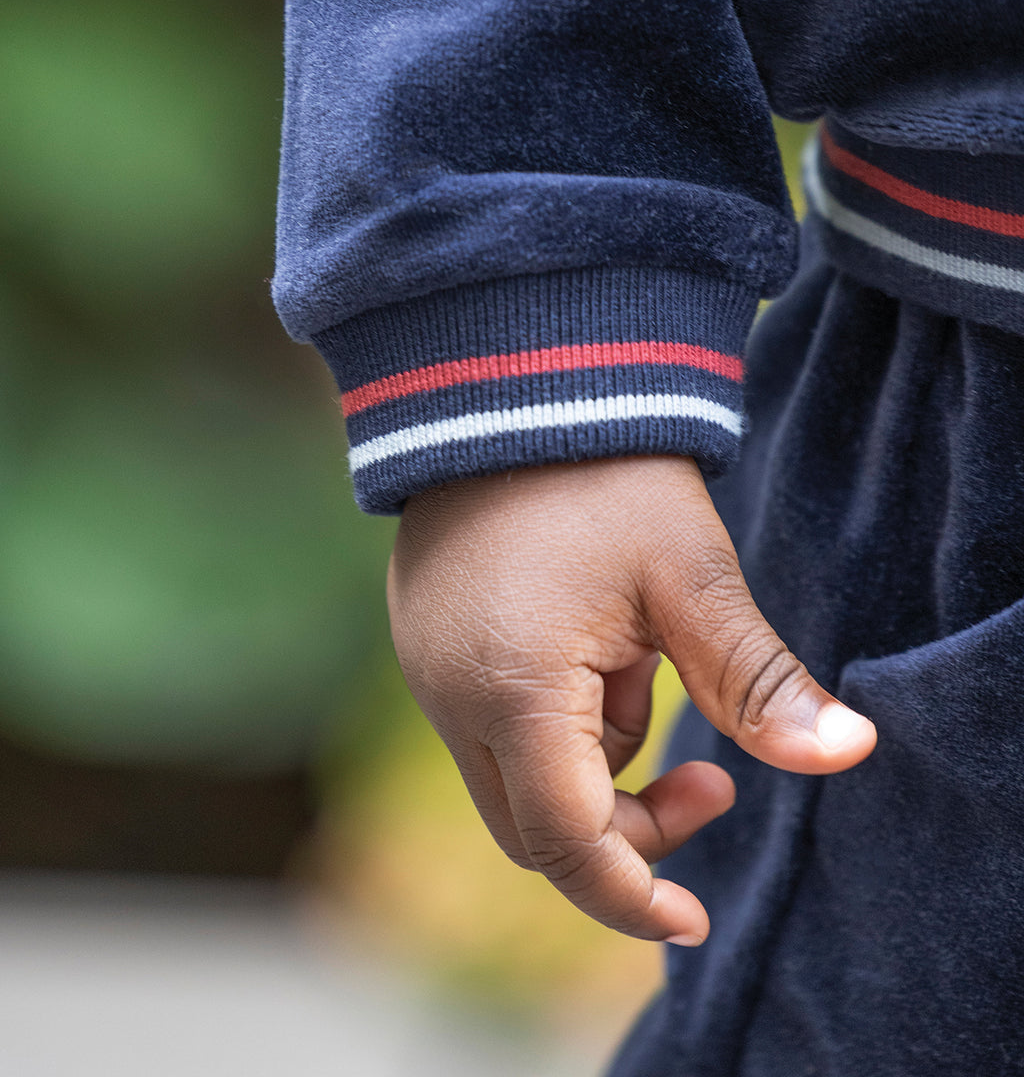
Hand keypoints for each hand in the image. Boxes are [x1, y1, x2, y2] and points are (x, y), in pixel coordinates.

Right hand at [387, 455, 875, 943]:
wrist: (511, 376)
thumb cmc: (603, 471)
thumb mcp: (691, 576)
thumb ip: (757, 679)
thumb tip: (847, 751)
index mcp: (512, 690)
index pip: (568, 845)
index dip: (634, 896)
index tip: (696, 919)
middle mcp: (450, 695)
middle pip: (534, 830)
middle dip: (626, 829)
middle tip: (711, 772)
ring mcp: (427, 668)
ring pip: (514, 777)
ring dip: (593, 758)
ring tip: (642, 651)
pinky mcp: (425, 640)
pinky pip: (489, 722)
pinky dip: (555, 718)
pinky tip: (598, 638)